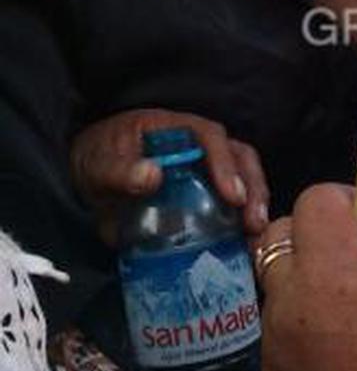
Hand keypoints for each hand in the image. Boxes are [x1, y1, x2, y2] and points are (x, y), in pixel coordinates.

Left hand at [70, 108, 268, 242]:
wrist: (87, 178)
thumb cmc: (96, 161)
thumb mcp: (99, 164)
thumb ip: (120, 170)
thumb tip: (153, 176)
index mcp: (175, 128)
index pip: (211, 136)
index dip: (225, 163)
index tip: (233, 196)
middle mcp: (198, 143)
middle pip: (239, 155)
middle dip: (252, 186)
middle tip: (253, 222)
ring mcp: (205, 167)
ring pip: (244, 175)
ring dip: (254, 203)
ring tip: (254, 234)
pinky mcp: (204, 192)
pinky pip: (231, 200)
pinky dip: (241, 219)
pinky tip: (243, 243)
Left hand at [257, 186, 356, 370]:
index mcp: (331, 264)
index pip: (313, 200)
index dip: (343, 199)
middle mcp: (288, 300)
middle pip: (277, 239)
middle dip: (312, 236)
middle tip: (356, 262)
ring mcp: (272, 350)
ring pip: (276, 291)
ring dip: (305, 287)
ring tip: (351, 318)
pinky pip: (277, 341)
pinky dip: (301, 335)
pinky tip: (340, 363)